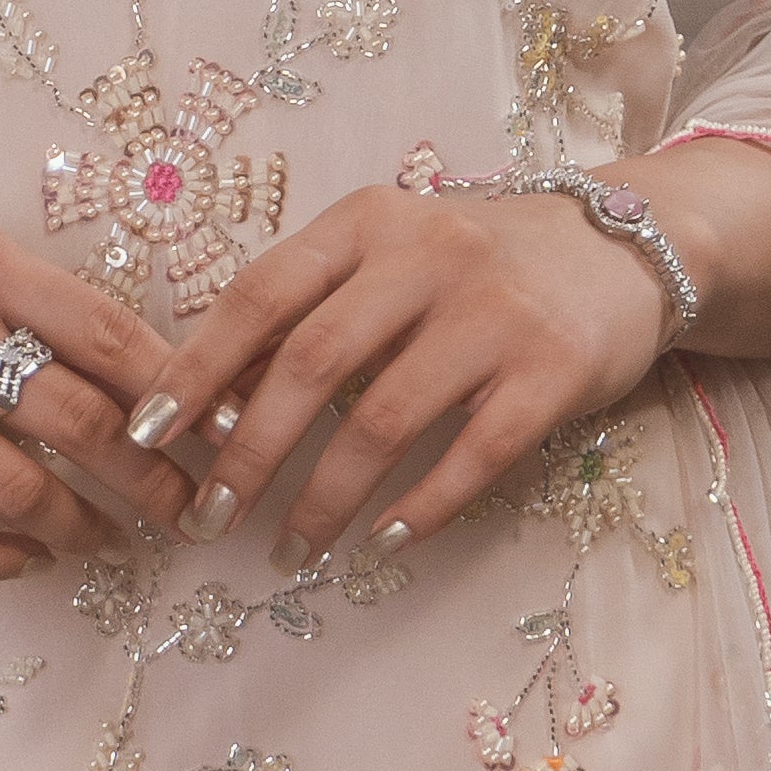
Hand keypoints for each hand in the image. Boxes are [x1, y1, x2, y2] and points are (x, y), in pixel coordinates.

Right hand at [0, 205, 189, 583]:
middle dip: (152, 480)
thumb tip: (163, 384)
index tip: (223, 436)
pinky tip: (31, 557)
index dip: (178, 395)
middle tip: (186, 511)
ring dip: (84, 528)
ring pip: (20, 490)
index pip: (106, 333)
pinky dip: (5, 558)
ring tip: (113, 538)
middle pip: (78, 420)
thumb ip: (38, 312)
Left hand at [157, 179, 674, 570]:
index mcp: (368, 221)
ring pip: (384, 419)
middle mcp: (427, 255)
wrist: (624, 244)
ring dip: (325, 497)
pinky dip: (420, 508)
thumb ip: (313, 308)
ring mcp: (494, 313)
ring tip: (291, 549)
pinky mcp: (553, 370)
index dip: (195, 368)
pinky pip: (472, 455)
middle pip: (311, 364)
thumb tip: (213, 397)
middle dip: (249, 452)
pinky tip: (383, 543)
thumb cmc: (477, 262)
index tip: (145, 434)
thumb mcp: (390, 254)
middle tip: (209, 518)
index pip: (259, 293)